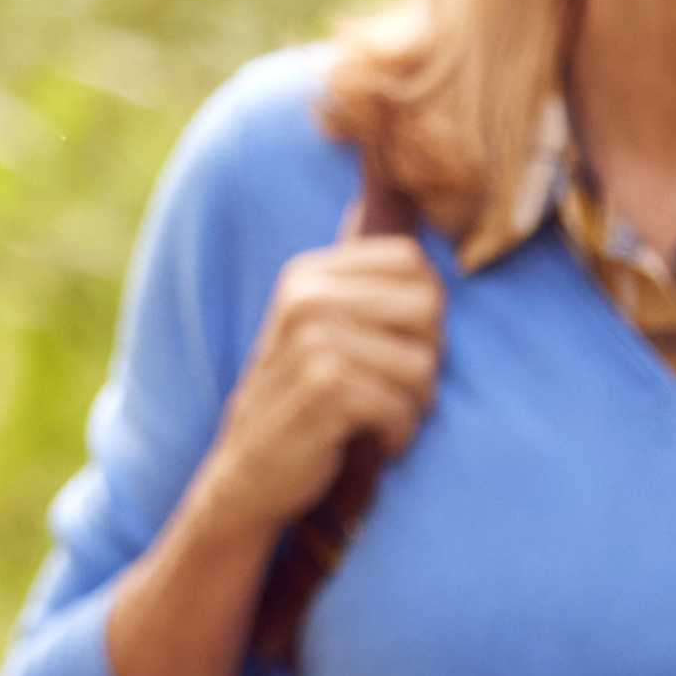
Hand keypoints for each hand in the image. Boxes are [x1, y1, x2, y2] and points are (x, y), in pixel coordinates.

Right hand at [192, 216, 443, 546]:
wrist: (247, 472)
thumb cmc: (296, 399)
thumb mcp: (312, 327)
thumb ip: (349, 278)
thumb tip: (368, 203)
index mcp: (307, 275)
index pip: (411, 262)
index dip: (425, 308)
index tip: (398, 344)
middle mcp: (307, 300)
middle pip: (428, 309)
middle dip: (426, 359)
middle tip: (392, 387)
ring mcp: (313, 345)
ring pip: (422, 365)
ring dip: (413, 404)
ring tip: (378, 416)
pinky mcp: (325, 392)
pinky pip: (402, 407)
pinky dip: (398, 434)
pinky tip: (371, 439)